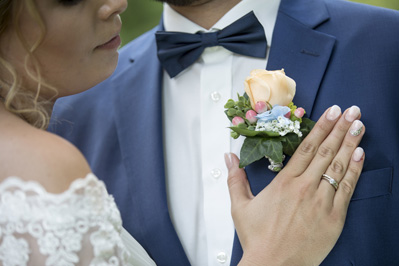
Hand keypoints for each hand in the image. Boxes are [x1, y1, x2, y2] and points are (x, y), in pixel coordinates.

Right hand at [225, 105, 364, 265]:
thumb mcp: (239, 206)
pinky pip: (347, 188)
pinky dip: (355, 170)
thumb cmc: (257, 237)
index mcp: (284, 183)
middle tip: (351, 110)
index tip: (331, 112)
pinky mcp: (333, 218)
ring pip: (338, 166)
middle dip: (340, 128)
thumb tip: (228, 157)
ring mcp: (321, 202)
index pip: (306, 148)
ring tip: (359, 125)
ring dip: (350, 143)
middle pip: (325, 152)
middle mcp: (304, 188)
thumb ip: (235, 178)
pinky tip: (360, 154)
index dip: (320, 128)